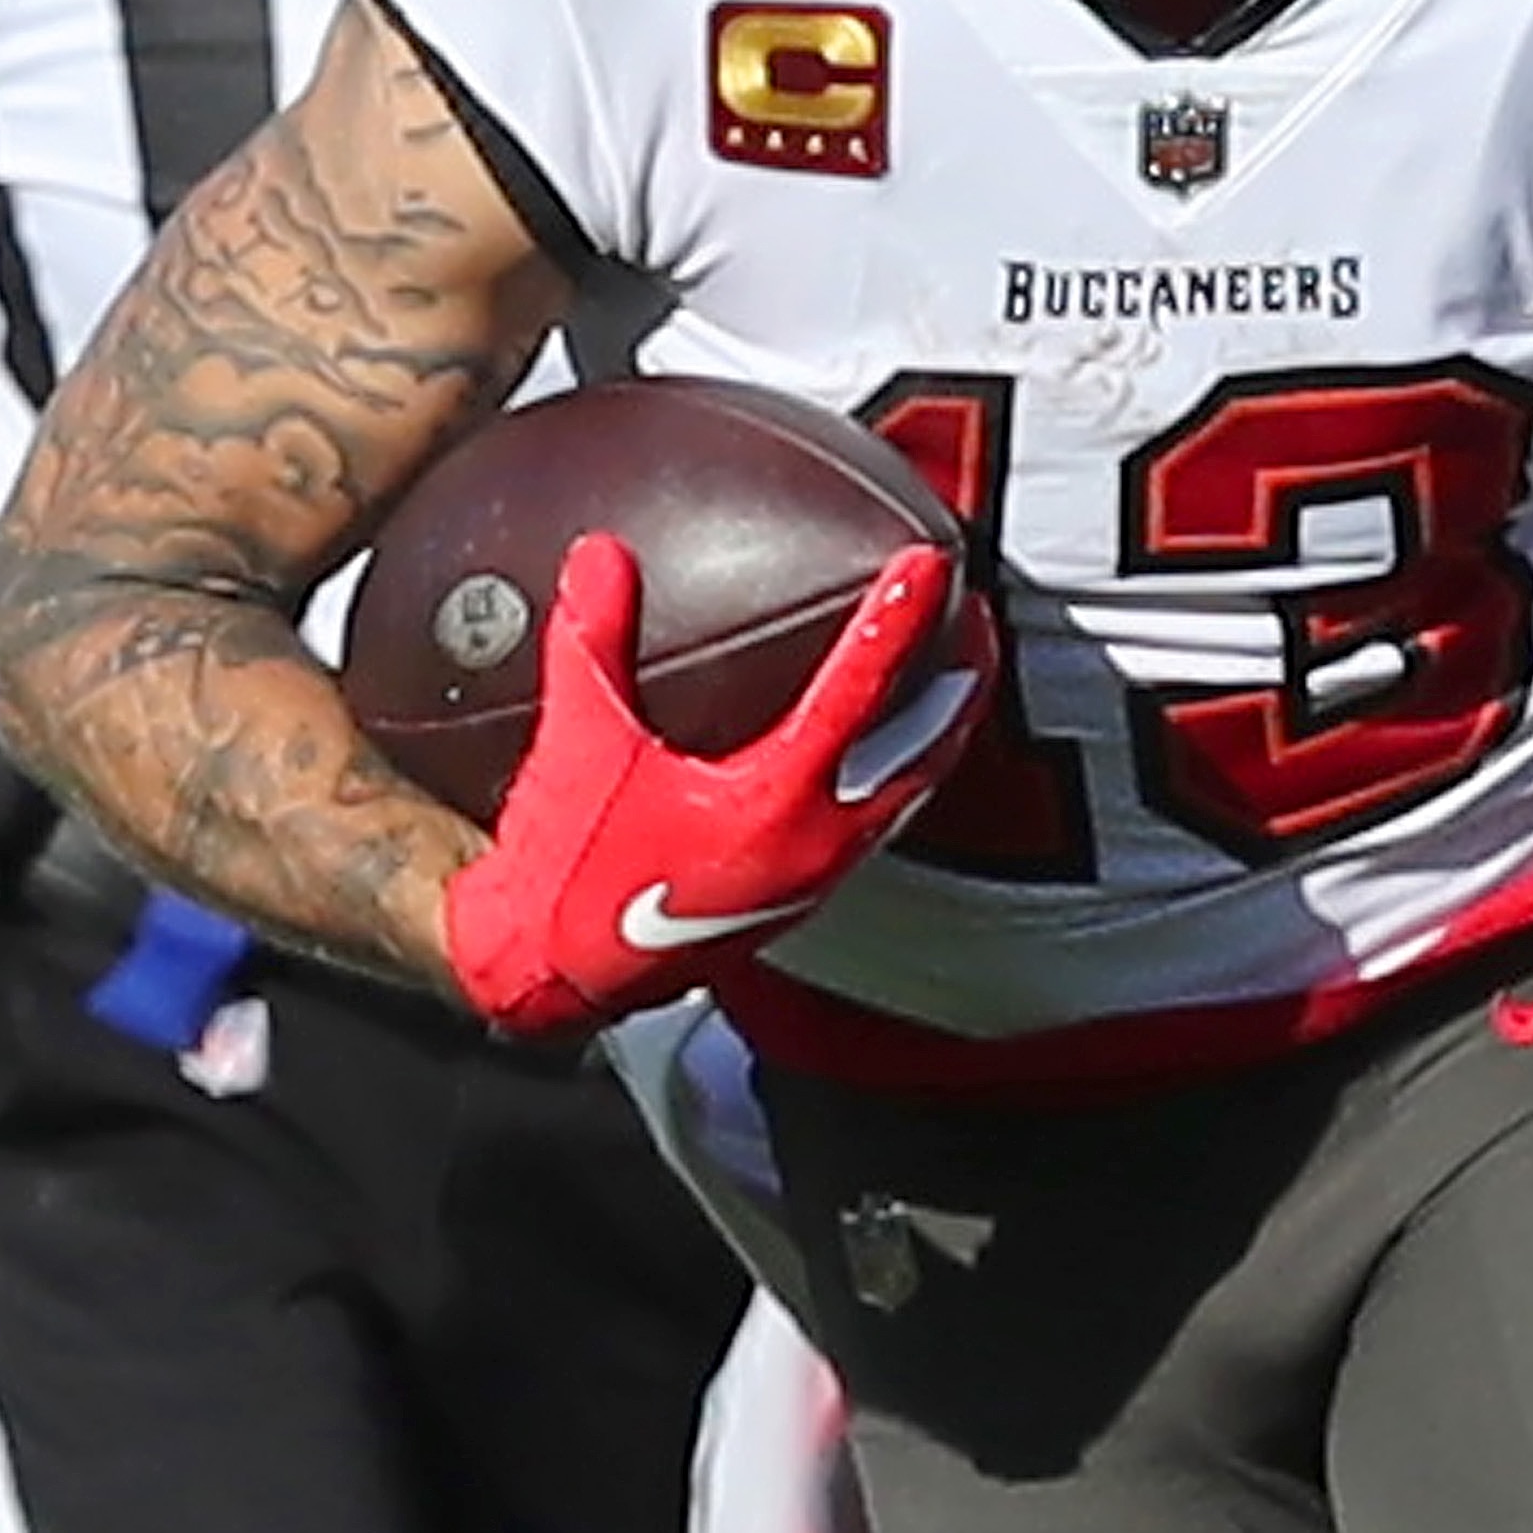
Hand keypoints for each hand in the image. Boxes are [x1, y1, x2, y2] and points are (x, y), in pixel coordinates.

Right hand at [442, 536, 989, 1039]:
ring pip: (907, 796)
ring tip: (959, 680)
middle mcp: (813, 847)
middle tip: (982, 622)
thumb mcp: (581, 746)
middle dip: (958, 685)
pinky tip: (882, 751)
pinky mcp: (795, 898)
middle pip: (921, 754)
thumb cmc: (569, 874)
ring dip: (938, 734)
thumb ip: (593, 643)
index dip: (894, 623)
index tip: (929, 569)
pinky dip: (897, 774)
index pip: (856, 696)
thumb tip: (600, 556)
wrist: (551, 977)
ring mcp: (813, 879)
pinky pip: (875, 823)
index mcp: (773, 806)